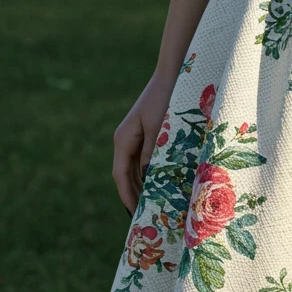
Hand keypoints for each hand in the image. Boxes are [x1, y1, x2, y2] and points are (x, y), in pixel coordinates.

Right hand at [112, 75, 175, 215]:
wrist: (171, 75)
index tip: (133, 213)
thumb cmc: (165, 99)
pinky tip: (159, 184)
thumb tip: (146, 176)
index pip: (120, 174)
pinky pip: (143, 159)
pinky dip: (149, 173)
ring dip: (142, 185)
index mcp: (123, 139)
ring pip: (135, 169)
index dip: (126, 195)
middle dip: (133, 194)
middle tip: (143, 216)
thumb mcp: (159, 129)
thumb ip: (152, 153)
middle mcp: (125, 140)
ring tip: (152, 205)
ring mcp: (134, 137)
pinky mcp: (145, 135)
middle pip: (126, 174)